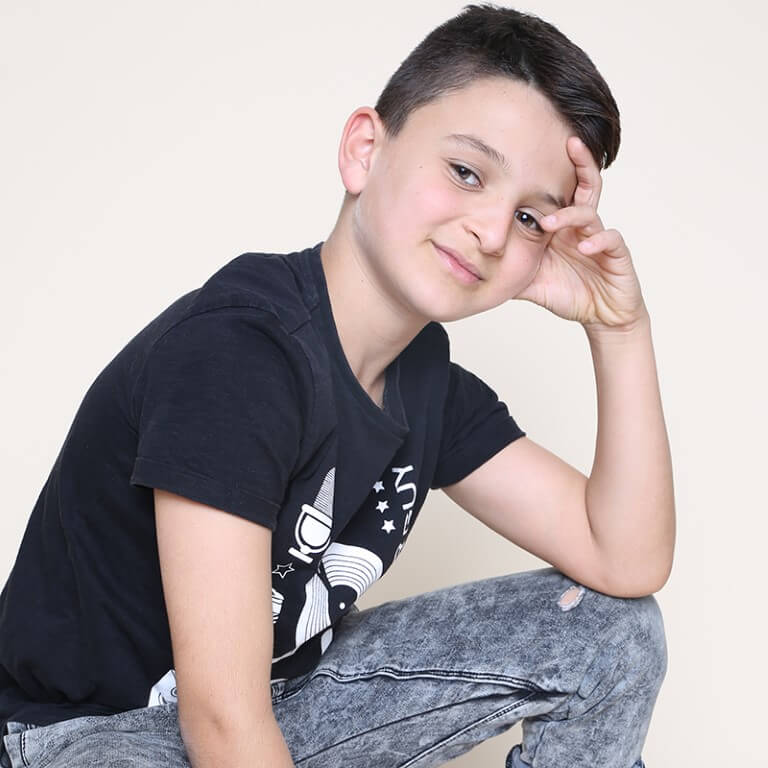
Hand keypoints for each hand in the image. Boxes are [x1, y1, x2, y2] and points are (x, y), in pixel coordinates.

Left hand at [515, 136, 647, 332]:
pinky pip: (611, 239)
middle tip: (570, 142)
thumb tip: (470, 266)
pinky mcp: (616, 255)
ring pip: (589, 213)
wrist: (600, 315)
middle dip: (580, 162)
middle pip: (585, 185)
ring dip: (569, 215)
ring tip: (549, 225)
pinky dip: (598, 241)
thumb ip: (505, 270)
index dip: (548, 174)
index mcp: (561, 228)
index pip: (558, 192)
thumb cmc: (567, 293)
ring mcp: (599, 239)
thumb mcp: (528, 281)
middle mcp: (580, 228)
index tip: (528, 156)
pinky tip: (584, 247)